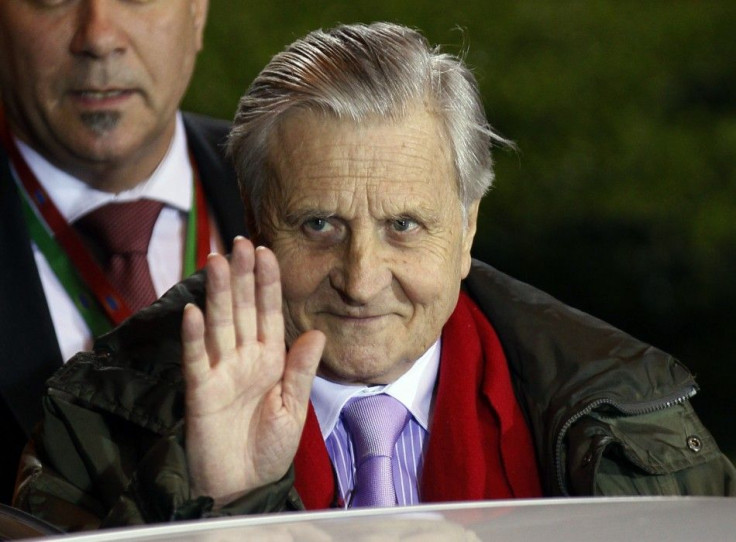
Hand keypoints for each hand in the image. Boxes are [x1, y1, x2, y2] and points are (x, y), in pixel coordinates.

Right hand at [181, 236, 324, 506]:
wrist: (243, 484)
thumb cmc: (269, 447)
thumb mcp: (294, 409)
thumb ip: (300, 370)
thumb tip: (315, 332)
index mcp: (269, 359)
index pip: (268, 312)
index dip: (267, 282)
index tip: (267, 251)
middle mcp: (243, 358)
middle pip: (242, 309)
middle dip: (242, 276)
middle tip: (239, 242)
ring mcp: (221, 372)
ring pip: (219, 324)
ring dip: (218, 294)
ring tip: (217, 262)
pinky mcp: (201, 392)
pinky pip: (196, 360)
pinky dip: (194, 337)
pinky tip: (194, 311)